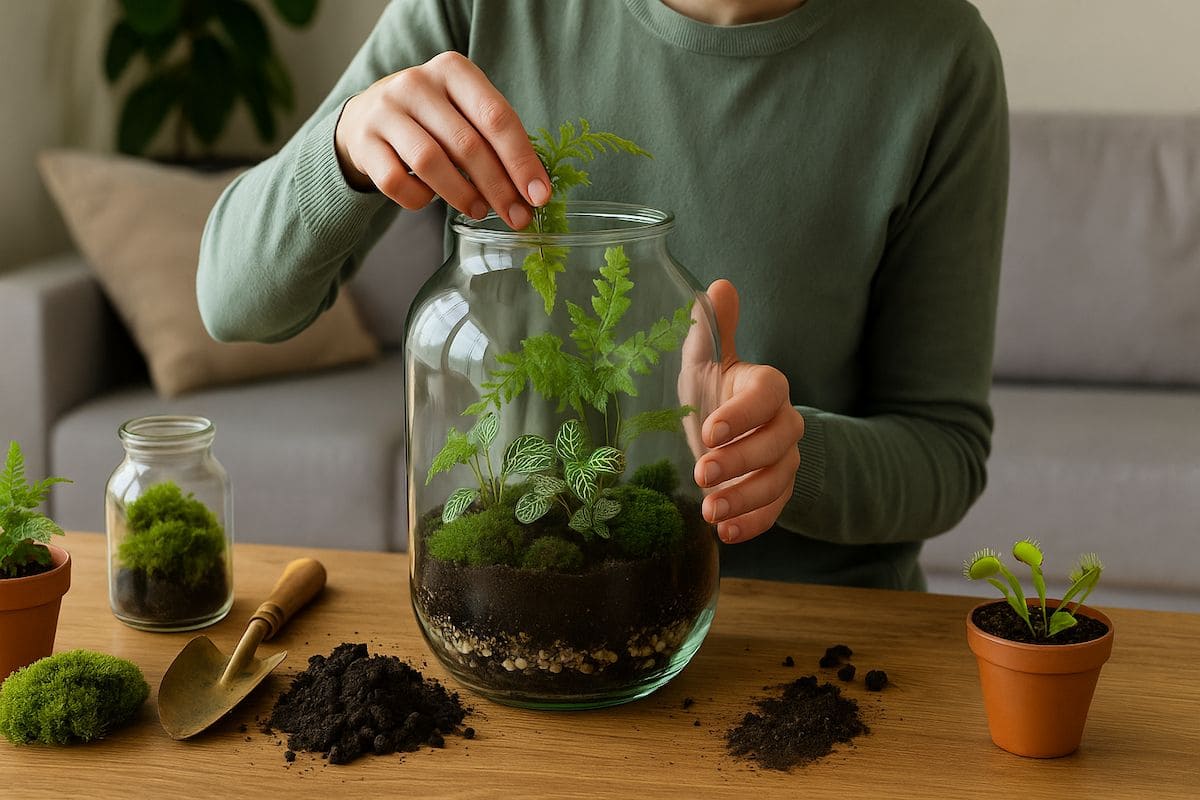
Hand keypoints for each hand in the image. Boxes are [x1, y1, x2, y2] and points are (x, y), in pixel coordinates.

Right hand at [334, 51, 550, 229]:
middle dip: (499, 187)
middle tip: (517, 217)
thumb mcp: (464, 110)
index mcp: (453, 70)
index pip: (496, 117)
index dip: (521, 160)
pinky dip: (420, 199)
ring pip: (430, 162)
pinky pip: (397, 182)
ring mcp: (386, 111)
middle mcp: (417, 83)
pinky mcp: (364, 142)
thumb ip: (495, 139)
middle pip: (467, 144)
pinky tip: (430, 199)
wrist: (367, 116)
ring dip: (462, 195)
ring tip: (480, 210)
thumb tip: (533, 188)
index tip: (539, 195)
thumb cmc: (433, 118)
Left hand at [693, 280, 804, 543]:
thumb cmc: (710, 389)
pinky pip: (774, 511)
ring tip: (709, 511)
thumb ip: (712, 328)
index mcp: (766, 387)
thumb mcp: (703, 359)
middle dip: (740, 461)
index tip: (710, 430)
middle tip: (701, 471)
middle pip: (776, 444)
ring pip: (777, 482)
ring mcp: (782, 461)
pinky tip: (725, 533)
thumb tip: (719, 285)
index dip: (744, 414)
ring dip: (745, 499)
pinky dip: (752, 524)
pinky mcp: (774, 492)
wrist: (717, 431)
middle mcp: (783, 424)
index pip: (769, 395)